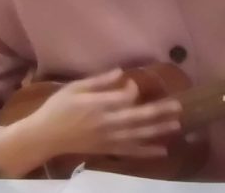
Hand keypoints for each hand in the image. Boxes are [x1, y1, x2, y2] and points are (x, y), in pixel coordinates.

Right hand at [0, 70, 182, 174]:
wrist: (45, 136)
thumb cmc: (58, 108)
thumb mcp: (74, 88)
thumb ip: (98, 81)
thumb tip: (121, 72)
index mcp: (98, 105)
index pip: (124, 97)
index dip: (133, 89)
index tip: (133, 82)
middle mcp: (106, 123)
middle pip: (137, 117)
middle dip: (159, 111)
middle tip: (179, 106)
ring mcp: (108, 139)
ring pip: (138, 135)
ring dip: (158, 130)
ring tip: (177, 125)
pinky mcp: (108, 150)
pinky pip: (131, 151)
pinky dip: (147, 152)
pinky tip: (163, 151)